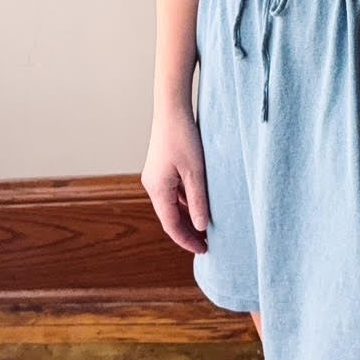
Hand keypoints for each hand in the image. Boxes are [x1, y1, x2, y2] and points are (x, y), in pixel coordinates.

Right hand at [141, 107, 209, 254]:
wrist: (172, 109)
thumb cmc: (183, 136)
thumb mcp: (196, 171)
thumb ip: (199, 200)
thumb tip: (202, 226)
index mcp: (158, 189)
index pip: (171, 225)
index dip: (187, 240)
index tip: (204, 250)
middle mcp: (153, 185)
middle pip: (170, 217)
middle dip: (187, 232)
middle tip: (207, 244)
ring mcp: (156, 177)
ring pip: (172, 205)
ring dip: (188, 217)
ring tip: (207, 227)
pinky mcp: (161, 169)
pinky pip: (173, 193)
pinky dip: (186, 203)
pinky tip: (200, 205)